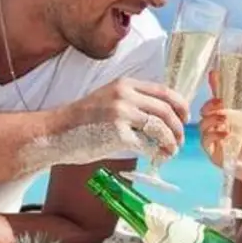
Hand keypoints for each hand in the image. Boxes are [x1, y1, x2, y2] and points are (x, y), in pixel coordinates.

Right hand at [60, 77, 189, 161]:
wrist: (56, 132)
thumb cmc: (82, 121)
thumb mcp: (108, 99)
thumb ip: (132, 102)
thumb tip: (160, 116)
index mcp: (125, 85)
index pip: (164, 91)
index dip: (180, 105)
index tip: (185, 117)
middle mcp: (125, 96)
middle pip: (166, 110)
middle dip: (178, 127)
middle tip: (179, 140)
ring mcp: (121, 114)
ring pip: (160, 127)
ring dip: (171, 141)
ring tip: (171, 151)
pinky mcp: (118, 135)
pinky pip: (147, 144)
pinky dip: (157, 152)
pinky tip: (157, 157)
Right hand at [197, 69, 241, 199]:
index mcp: (233, 114)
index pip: (220, 97)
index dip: (215, 85)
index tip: (214, 74)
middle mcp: (221, 125)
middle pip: (206, 109)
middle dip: (210, 103)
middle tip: (220, 102)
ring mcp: (217, 139)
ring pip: (202, 124)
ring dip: (211, 118)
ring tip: (224, 118)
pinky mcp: (215, 153)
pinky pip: (205, 142)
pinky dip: (212, 135)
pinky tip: (225, 133)